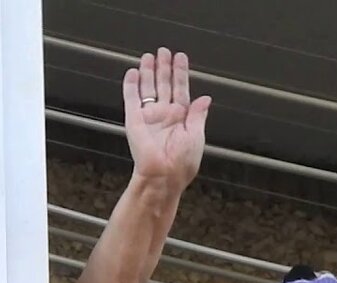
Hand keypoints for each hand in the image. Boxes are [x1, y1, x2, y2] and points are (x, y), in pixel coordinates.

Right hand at [123, 47, 211, 191]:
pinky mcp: (134, 120)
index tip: (180, 58)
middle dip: (164, 67)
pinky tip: (133, 73)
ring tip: (149, 56)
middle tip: (163, 51)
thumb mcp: (196, 136)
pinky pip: (131, 99)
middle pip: (164, 85)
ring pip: (148, 88)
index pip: (181, 89)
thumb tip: (205, 99)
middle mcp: (165, 115)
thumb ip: (198, 115)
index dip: (181, 73)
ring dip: (149, 72)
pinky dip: (131, 85)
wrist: (163, 176)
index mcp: (182, 119)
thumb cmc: (181, 163)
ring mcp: (149, 116)